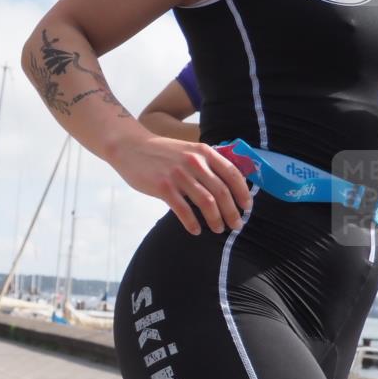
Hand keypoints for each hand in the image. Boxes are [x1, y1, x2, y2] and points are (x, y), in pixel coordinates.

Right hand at [110, 136, 253, 234]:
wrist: (130, 148)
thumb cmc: (161, 152)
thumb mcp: (188, 150)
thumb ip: (206, 162)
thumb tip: (227, 183)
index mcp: (204, 152)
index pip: (232, 174)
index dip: (243, 193)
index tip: (247, 207)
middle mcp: (194, 162)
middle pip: (222, 192)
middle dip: (232, 212)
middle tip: (236, 225)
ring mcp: (178, 175)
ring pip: (206, 203)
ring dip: (215, 220)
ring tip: (218, 229)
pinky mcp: (163, 187)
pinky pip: (183, 210)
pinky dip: (192, 223)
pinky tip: (195, 231)